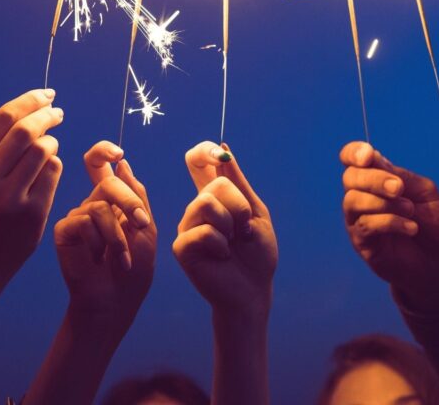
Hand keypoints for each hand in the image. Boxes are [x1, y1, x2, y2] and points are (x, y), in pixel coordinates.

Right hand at [0, 89, 64, 268]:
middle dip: (46, 113)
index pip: (3, 118)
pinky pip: (53, 171)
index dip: (29, 100)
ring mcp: (11, 197)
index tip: (45, 94)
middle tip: (57, 110)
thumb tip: (24, 111)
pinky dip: (54, 163)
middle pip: (26, 130)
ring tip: (49, 142)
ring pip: (43, 149)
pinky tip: (48, 167)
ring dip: (51, 140)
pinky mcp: (32, 213)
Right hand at [54, 141, 155, 321]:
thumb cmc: (134, 271)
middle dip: (128, 202)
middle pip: (107, 182)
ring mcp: (77, 217)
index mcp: (113, 201)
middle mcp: (92, 204)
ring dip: (117, 235)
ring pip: (99, 206)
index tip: (118, 153)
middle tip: (141, 224)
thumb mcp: (146, 230)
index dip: (104, 151)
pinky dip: (99, 241)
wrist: (115, 302)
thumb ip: (137, 196)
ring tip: (122, 258)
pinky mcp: (64, 230)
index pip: (101, 166)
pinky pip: (83, 221)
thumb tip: (122, 163)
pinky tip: (99, 260)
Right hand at [174, 142, 276, 315]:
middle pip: (215, 184)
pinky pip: (203, 231)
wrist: (253, 290)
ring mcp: (187, 226)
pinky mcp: (181, 247)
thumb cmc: (257, 255)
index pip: (197, 162)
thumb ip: (239, 183)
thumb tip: (223, 148)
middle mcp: (196, 209)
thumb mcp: (256, 213)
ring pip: (207, 203)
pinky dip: (222, 244)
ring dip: (231, 225)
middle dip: (239, 207)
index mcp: (213, 197)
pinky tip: (222, 257)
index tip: (218, 154)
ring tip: (232, 244)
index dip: (204, 151)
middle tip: (243, 231)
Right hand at [340, 142, 438, 309]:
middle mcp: (360, 197)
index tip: (368, 156)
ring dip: (383, 202)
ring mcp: (358, 221)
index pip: (350, 159)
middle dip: (373, 179)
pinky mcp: (362, 244)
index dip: (353, 153)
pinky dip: (390, 222)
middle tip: (398, 188)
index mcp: (374, 179)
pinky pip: (366, 226)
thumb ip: (400, 176)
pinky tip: (411, 228)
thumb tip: (374, 158)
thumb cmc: (433, 224)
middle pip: (349, 178)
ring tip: (410, 210)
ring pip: (353, 201)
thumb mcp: (423, 193)